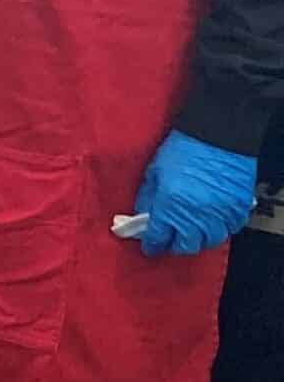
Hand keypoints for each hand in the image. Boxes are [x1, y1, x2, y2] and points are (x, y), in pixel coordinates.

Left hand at [131, 130, 258, 256]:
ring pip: (209, 241)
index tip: (150, 246)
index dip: (152, 244)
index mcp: (169, 205)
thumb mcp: (154, 171)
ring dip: (199, 238)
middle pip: (185, 246)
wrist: (216, 135)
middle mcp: (195, 215)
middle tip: (171, 238)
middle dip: (175, 245)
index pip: (158, 237)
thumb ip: (148, 196)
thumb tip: (143, 214)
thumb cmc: (183, 148)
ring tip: (192, 230)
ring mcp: (219, 214)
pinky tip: (213, 220)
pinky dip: (221, 228)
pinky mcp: (237, 208)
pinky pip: (230, 229)